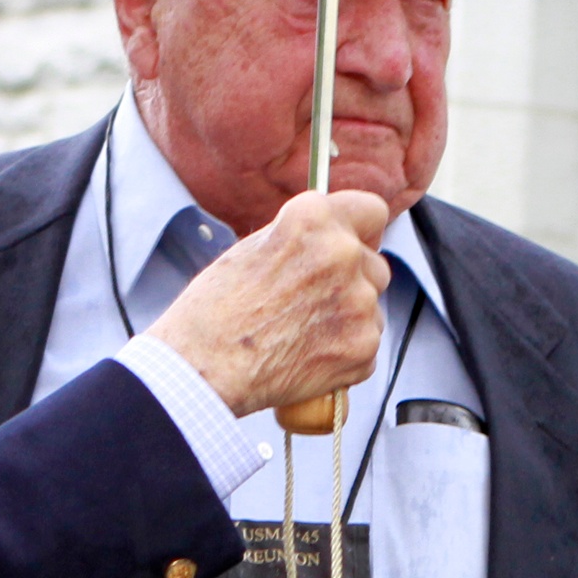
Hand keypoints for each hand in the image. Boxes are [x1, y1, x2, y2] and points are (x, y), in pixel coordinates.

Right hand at [150, 190, 391, 417]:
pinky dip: (344, 354)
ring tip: (301, 334)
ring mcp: (358, 301)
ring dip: (348, 319)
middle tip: (311, 303)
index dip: (363, 230)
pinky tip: (307, 356)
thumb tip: (333, 238)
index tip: (357, 244)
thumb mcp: (254, 247)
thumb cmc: (215, 310)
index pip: (371, 211)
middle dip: (352, 282)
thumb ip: (304, 238)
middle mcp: (342, 252)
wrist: (203, 367)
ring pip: (371, 307)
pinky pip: (366, 345)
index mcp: (313, 219)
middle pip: (374, 265)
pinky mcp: (363, 345)